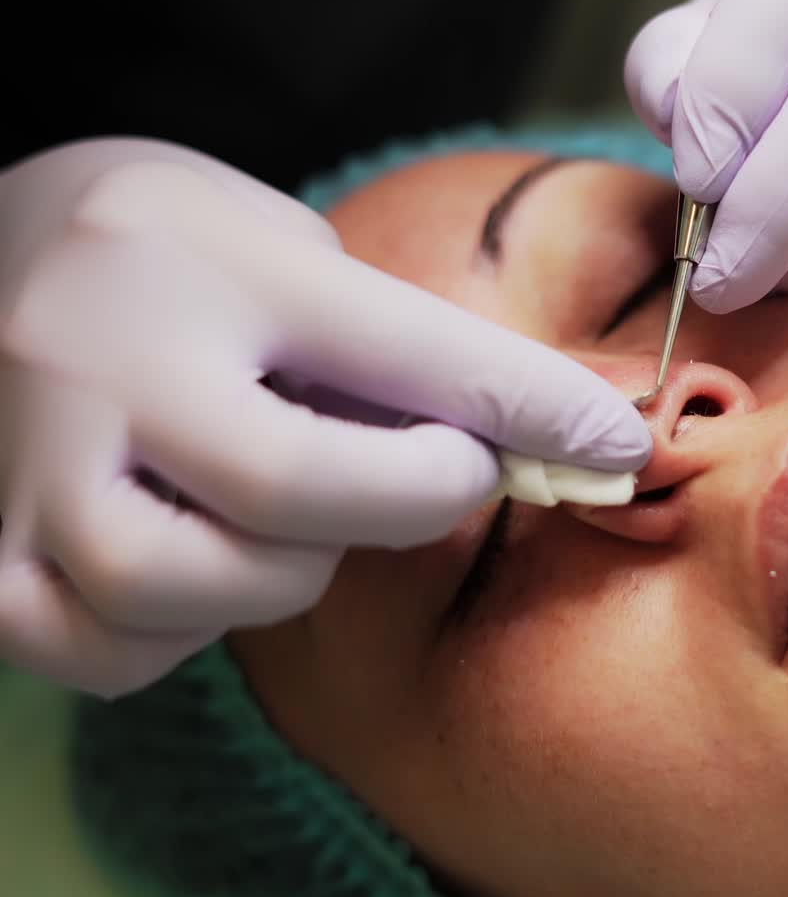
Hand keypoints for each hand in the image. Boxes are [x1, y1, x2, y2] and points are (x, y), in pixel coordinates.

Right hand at [0, 139, 648, 694]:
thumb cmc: (167, 249)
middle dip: (411, 499)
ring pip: (186, 586)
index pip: (409, 349)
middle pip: (293, 488)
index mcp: (208, 263)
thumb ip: (382, 346)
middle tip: (446, 473)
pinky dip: (176, 633)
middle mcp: (103, 358)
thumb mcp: (278, 249)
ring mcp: (23, 461)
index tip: (618, 446)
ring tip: (285, 520)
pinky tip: (194, 566)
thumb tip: (521, 441)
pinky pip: (102, 648)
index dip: (534, 408)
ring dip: (281, 572)